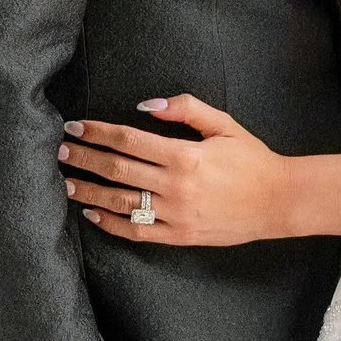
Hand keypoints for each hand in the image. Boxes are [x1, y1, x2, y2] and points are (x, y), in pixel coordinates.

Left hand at [58, 97, 294, 246]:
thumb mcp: (224, 125)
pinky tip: (93, 215)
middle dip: (84, 159)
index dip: (97, 133)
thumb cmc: (252, 159)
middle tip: (61, 152)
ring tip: (68, 184)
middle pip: (117, 169)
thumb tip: (146, 104)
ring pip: (120, 203)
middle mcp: (175, 186)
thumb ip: (185, 109)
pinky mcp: (179, 235)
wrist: (279, 201)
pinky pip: (137, 231)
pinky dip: (111, 224)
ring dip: (89, 192)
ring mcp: (175, 214)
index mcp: (184, 155)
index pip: (128, 140)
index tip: (75, 128)